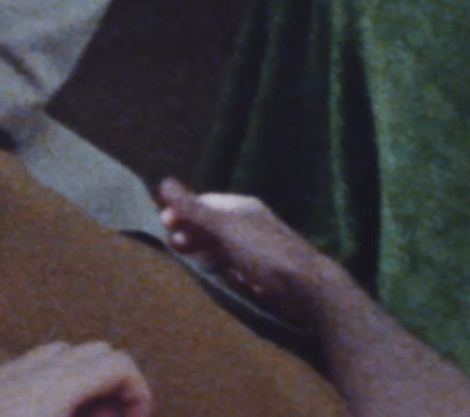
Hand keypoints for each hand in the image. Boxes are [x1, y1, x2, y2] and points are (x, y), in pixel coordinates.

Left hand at [0, 342, 152, 416]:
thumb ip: (88, 416)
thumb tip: (119, 414)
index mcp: (58, 384)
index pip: (120, 363)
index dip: (140, 394)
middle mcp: (38, 367)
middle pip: (99, 353)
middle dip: (116, 388)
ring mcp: (14, 369)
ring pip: (69, 357)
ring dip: (89, 386)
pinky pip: (42, 367)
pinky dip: (61, 386)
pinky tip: (51, 416)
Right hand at [156, 178, 343, 329]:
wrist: (306, 286)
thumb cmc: (262, 251)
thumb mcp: (224, 227)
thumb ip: (193, 208)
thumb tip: (164, 182)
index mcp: (242, 207)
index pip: (204, 202)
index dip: (182, 210)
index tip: (164, 223)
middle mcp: (249, 223)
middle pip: (211, 224)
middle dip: (190, 232)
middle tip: (173, 245)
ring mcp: (256, 248)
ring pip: (221, 245)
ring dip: (203, 250)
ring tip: (189, 259)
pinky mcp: (262, 271)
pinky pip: (234, 264)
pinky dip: (221, 266)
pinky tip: (216, 273)